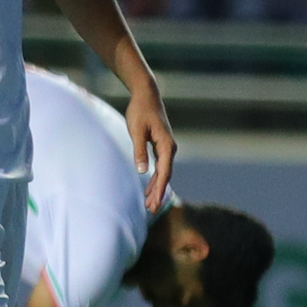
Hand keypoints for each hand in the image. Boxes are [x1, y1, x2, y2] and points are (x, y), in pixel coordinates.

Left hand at [125, 73, 176, 213]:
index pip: (164, 172)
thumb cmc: (140, 111)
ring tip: (150, 205)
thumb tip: (142, 171)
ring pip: (163, 173)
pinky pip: (160, 167)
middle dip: (158, 193)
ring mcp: (166, 148)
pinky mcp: (161, 147)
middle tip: (152, 210)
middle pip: (165, 176)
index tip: (155, 202)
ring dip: (156, 188)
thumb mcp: (136, 131)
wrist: (146, 96)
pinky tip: (148, 189)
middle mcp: (170, 148)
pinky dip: (155, 179)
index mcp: (166, 146)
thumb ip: (139, 151)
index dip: (159, 189)